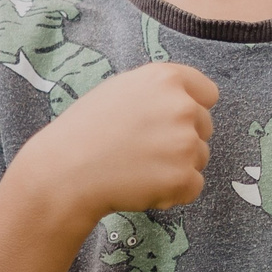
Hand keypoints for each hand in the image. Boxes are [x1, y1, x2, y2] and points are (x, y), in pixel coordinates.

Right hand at [14, 62, 216, 228]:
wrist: (64, 172)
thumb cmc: (85, 130)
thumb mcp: (120, 90)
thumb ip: (157, 92)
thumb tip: (187, 101)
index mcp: (166, 79)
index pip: (208, 93)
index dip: (192, 108)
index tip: (171, 121)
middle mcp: (182, 106)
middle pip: (205, 127)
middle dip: (183, 139)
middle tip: (143, 148)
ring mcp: (185, 143)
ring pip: (200, 157)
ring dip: (177, 166)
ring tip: (137, 167)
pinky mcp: (183, 177)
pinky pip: (193, 186)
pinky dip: (173, 192)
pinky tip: (141, 185)